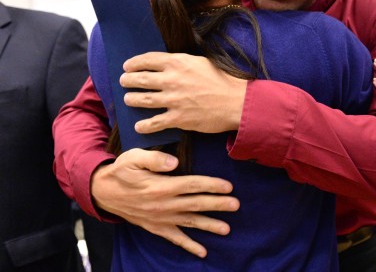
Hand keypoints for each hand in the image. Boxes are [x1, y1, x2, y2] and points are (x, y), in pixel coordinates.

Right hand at [91, 148, 239, 257]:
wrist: (103, 192)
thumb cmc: (122, 171)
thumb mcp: (133, 158)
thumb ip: (154, 159)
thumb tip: (174, 162)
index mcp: (161, 187)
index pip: (192, 185)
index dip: (211, 185)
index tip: (228, 186)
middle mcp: (163, 205)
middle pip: (196, 204)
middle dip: (218, 205)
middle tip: (236, 205)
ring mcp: (161, 219)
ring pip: (190, 223)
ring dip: (209, 225)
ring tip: (227, 229)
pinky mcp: (156, 227)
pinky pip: (175, 239)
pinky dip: (189, 246)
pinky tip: (203, 252)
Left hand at [119, 52, 245, 133]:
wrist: (238, 102)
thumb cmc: (223, 80)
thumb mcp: (202, 62)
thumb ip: (183, 63)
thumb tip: (169, 64)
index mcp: (179, 63)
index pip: (147, 60)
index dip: (134, 63)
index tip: (127, 66)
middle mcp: (172, 80)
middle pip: (140, 79)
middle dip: (128, 80)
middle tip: (124, 82)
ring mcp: (174, 100)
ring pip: (142, 100)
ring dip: (131, 99)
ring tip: (128, 99)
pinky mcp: (178, 118)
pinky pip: (154, 122)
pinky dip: (144, 125)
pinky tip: (139, 126)